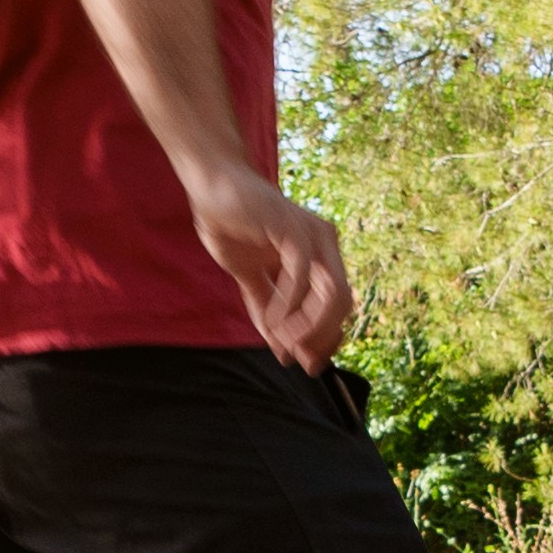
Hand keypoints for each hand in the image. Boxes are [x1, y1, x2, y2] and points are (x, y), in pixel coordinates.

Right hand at [191, 169, 358, 364]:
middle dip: (321, 338)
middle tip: (298, 360)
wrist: (210, 189)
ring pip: (331, 293)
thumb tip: (283, 352)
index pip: (340, 306)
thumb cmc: (230, 225)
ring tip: (284, 342)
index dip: (328, 339)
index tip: (308, 363)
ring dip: (309, 326)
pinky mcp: (293, 228)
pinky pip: (302, 274)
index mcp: (320, 255)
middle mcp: (325, 243)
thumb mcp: (251, 280)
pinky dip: (289, 304)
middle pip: (343, 304)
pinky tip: (273, 322)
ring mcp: (313, 234)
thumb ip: (268, 311)